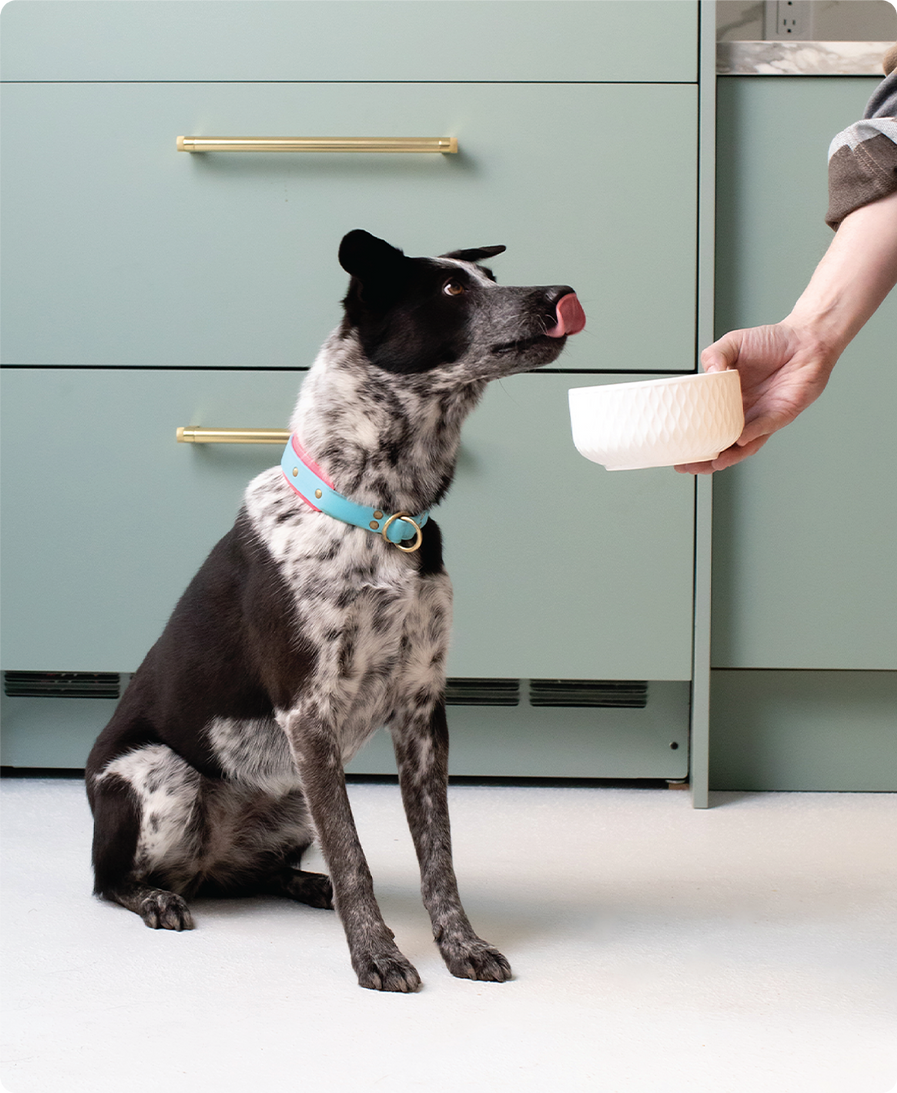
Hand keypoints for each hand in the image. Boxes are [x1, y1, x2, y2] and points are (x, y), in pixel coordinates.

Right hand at [674, 321, 838, 473]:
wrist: (806, 340)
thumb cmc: (772, 342)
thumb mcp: (732, 343)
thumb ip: (714, 355)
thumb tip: (706, 374)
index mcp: (729, 399)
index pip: (706, 425)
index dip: (692, 439)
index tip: (674, 450)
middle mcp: (744, 413)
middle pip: (720, 444)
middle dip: (703, 459)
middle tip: (684, 466)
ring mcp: (762, 417)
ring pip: (742, 446)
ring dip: (727, 457)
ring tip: (711, 463)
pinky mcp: (782, 415)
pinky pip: (764, 428)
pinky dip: (752, 435)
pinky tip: (739, 440)